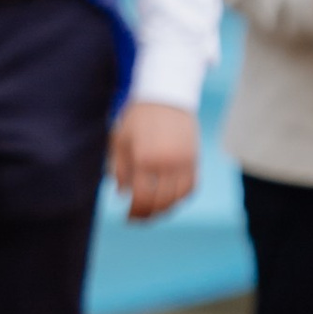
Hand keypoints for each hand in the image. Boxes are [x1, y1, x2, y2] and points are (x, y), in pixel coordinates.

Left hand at [106, 98, 199, 220]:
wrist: (166, 94)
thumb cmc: (138, 117)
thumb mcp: (120, 139)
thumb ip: (118, 168)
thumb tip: (122, 193)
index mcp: (143, 157)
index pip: (140, 197)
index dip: (134, 212)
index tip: (127, 217)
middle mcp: (165, 162)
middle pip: (159, 202)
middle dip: (147, 215)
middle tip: (138, 219)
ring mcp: (183, 161)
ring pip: (177, 198)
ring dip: (165, 210)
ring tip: (153, 212)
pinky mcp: (194, 158)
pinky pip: (191, 187)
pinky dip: (181, 198)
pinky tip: (170, 200)